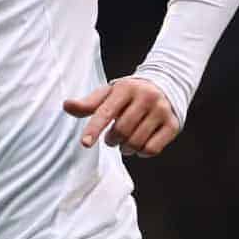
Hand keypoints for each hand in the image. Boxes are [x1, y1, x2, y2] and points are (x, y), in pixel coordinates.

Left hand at [62, 77, 179, 157]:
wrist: (164, 86)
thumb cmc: (128, 94)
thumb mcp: (108, 94)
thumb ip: (88, 104)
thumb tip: (66, 106)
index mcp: (125, 88)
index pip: (106, 111)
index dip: (94, 128)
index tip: (85, 143)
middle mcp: (145, 97)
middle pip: (122, 131)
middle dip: (112, 140)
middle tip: (111, 139)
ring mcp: (161, 111)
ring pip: (136, 142)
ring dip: (125, 148)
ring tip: (123, 143)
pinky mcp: (173, 124)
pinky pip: (152, 149)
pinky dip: (141, 153)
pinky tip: (138, 146)